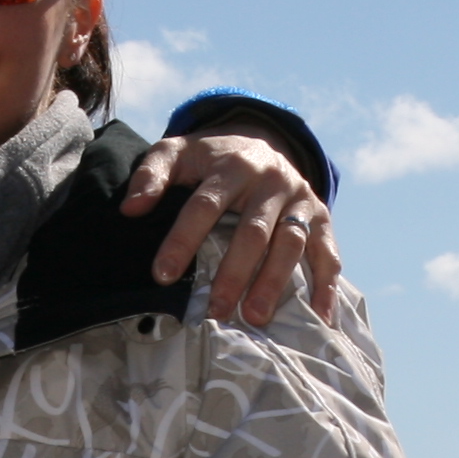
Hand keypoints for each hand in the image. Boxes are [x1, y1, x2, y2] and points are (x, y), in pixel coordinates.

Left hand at [123, 134, 342, 329]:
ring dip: (273, 282)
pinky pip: (328, 253)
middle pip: (253, 232)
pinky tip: (320, 318)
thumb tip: (130, 209)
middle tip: (215, 311)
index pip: (204, 206)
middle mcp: (270, 181)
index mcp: (231, 166)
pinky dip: (327, 286)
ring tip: (254, 317)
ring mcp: (300, 200)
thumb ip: (151, 175)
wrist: (261, 139)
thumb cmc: (210, 158)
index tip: (162, 276)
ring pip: (290, 244)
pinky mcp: (321, 217)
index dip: (183, 240)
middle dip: (233, 273)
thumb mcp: (176, 153)